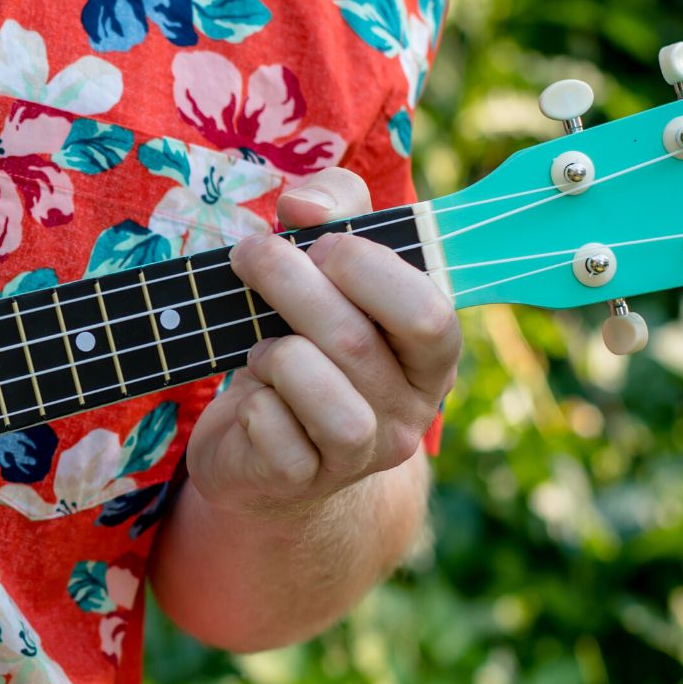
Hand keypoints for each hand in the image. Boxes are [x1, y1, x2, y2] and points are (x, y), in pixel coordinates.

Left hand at [184, 167, 459, 515]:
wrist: (265, 449)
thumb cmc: (305, 342)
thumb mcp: (330, 267)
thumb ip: (335, 210)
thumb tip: (303, 203)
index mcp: (430, 357)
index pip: (429, 314)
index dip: (367, 267)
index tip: (317, 241)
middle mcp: (409, 410)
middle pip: (355, 340)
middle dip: (291, 284)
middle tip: (251, 255)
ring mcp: (358, 453)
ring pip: (318, 387)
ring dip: (276, 351)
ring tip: (264, 349)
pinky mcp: (302, 480)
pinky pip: (273, 428)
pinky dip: (252, 403)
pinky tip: (254, 401)